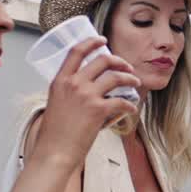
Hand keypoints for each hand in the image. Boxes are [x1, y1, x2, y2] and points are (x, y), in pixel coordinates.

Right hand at [35, 37, 141, 164]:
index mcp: (60, 80)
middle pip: (102, 60)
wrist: (55, 151)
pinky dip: (130, 104)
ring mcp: (87, 96)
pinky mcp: (99, 110)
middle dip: (119, 61)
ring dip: (130, 78)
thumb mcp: (56, 103)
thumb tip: (87, 89)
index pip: (76, 52)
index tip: (102, 40)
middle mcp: (74, 84)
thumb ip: (69, 92)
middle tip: (127, 67)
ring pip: (116, 77)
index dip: (91, 42)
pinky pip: (122, 101)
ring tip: (135, 83)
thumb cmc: (55, 132)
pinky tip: (132, 108)